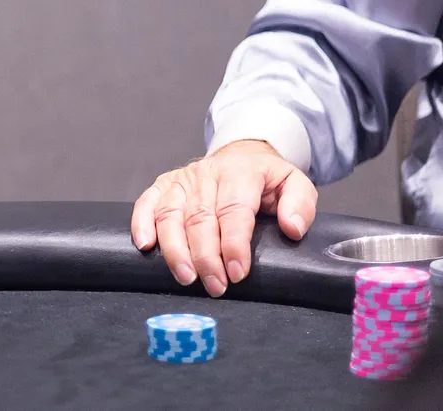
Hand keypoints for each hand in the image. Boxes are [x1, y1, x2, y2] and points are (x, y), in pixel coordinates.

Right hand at [131, 139, 317, 296]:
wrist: (242, 155)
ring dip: (175, 249)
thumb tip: (292, 228)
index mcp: (240, 172)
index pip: (233, 210)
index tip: (237, 273)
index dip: (234, 244)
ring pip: (170, 214)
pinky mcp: (165, 184)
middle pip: (199, 217)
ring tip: (186, 277)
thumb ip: (300, 204)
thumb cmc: (267, 179)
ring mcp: (182, 179)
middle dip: (205, 256)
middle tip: (215, 286)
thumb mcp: (295, 183)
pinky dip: (142, 223)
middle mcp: (207, 174)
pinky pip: (147, 202)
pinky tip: (146, 246)